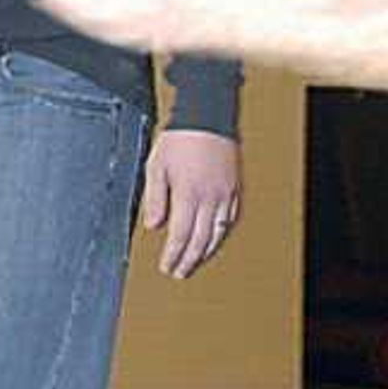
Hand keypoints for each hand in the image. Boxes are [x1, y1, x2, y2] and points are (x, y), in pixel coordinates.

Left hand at [138, 130, 242, 280]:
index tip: (166, 266)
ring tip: (196, 262)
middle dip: (188, 260)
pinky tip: (214, 239)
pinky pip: (230, 218)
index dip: (173, 255)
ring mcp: (224, 193)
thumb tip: (154, 225)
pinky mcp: (233, 188)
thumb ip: (155, 199)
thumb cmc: (180, 138)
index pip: (180, 235)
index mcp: (188, 193)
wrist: (207, 116)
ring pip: (217, 232)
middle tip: (179, 272)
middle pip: (200, 240)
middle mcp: (209, 197)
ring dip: (206, 252)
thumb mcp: (157, 167)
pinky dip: (221, 233)